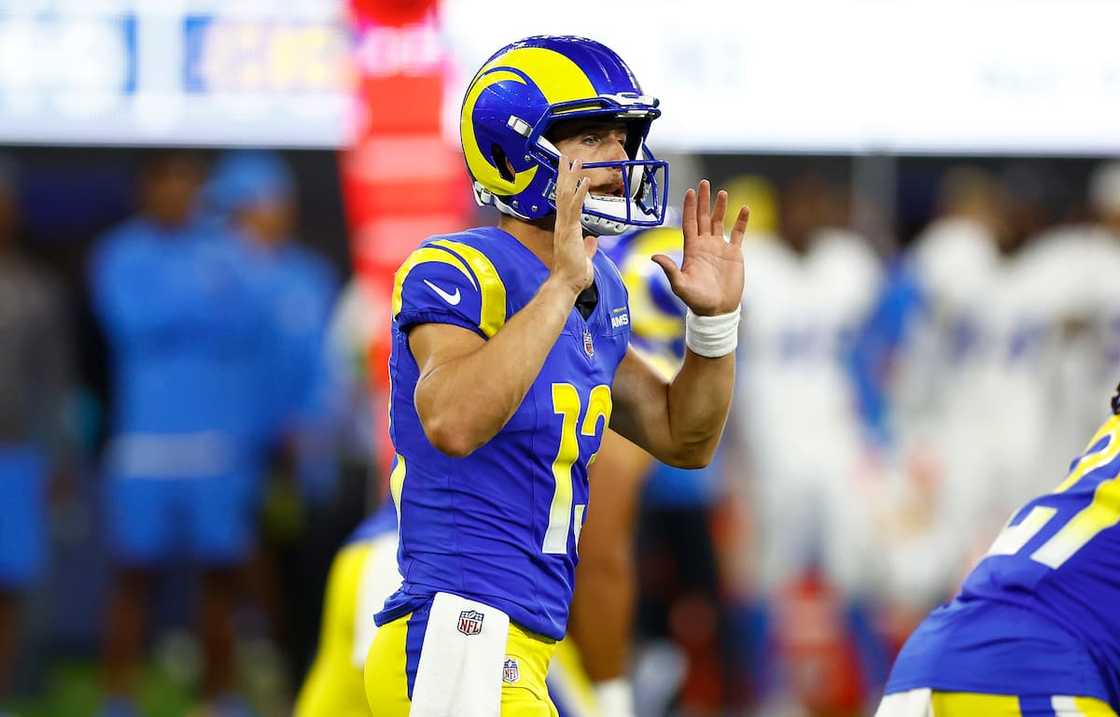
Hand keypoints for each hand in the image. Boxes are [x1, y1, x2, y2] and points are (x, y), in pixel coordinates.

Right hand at [551, 155, 597, 295]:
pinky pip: (574, 207)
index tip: (571, 173)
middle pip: (562, 194)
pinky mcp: (569, 230)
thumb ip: (588, 248)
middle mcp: (563, 224)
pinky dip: (579, 192)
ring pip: (565, 196)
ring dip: (570, 177)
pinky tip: (584, 180)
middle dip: (565, 175)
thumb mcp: (584, 258)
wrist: (566, 284)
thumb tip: (592, 241)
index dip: (568, 186)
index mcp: (566, 229)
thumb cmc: (573, 275)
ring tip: (573, 161)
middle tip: (566, 158)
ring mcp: (565, 226)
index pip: (566, 202)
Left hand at [652, 180, 747, 315]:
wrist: (717, 310)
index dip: (689, 207)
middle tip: (703, 183)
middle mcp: (705, 245)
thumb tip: (653, 256)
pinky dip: (742, 221)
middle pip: (704, 218)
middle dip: (703, 200)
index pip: (690, 223)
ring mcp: (720, 248)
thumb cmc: (697, 300)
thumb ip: (669, 269)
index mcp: (692, 249)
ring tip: (722, 192)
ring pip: (720, 222)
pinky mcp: (734, 254)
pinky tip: (744, 209)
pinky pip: (739, 233)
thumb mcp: (680, 285)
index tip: (690, 191)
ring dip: (721, 207)